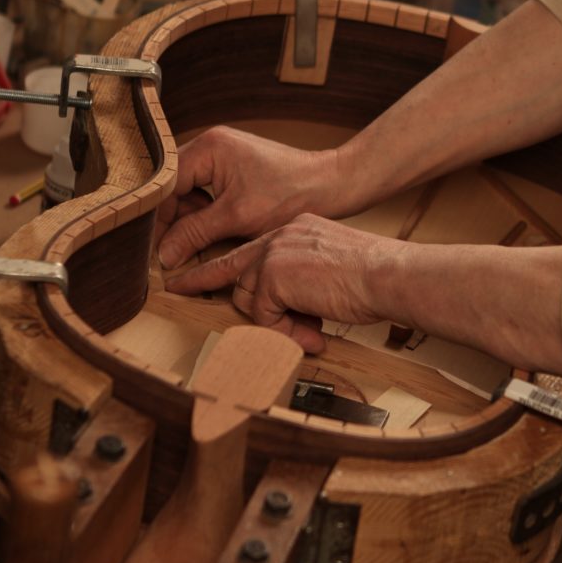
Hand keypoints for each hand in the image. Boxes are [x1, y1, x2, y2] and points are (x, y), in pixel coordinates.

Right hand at [157, 126, 345, 269]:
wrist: (330, 186)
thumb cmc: (291, 195)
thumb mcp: (237, 219)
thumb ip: (195, 234)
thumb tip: (164, 255)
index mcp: (208, 147)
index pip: (166, 183)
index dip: (159, 218)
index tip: (156, 248)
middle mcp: (211, 146)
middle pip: (175, 188)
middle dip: (175, 221)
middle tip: (172, 254)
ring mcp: (222, 157)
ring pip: (190, 194)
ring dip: (190, 222)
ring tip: (194, 248)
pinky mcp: (234, 171)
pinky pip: (207, 195)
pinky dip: (207, 217)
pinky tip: (213, 237)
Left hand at [165, 214, 399, 352]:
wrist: (387, 273)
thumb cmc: (373, 277)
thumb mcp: (331, 272)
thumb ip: (302, 285)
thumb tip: (289, 318)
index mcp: (295, 230)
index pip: (250, 250)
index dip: (218, 266)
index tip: (188, 276)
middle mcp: (280, 235)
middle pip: (234, 270)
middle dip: (204, 283)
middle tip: (174, 287)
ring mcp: (274, 253)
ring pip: (246, 296)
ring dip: (272, 322)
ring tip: (308, 332)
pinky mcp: (273, 275)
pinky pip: (262, 314)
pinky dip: (283, 330)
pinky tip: (312, 332)